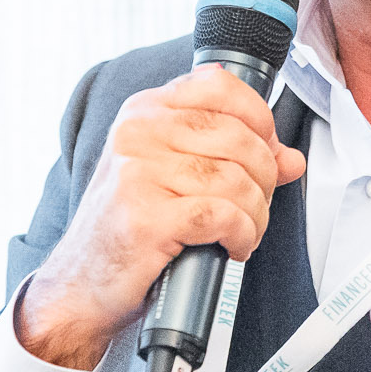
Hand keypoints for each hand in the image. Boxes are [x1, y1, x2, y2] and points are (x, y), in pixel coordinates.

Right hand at [20, 64, 306, 368]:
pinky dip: (242, 235)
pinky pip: (224, 216)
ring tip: (244, 231)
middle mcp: (138, 134)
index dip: (260, 120)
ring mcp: (138, 174)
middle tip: (255, 206)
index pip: (221, 87)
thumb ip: (232, 157)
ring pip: (236, 180)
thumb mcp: (174, 177)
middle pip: (239, 138)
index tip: (268, 151)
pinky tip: (232, 246)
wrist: (80, 284)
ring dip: (256, 214)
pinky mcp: (147, 218)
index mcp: (144, 112)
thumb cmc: (127, 229)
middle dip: (264, 179)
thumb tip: (290, 158)